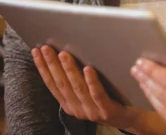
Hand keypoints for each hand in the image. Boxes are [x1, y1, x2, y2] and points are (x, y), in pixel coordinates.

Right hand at [31, 46, 150, 130]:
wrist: (129, 117)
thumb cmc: (108, 98)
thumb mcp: (88, 90)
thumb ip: (77, 78)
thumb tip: (66, 52)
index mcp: (69, 103)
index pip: (52, 84)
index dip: (43, 68)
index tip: (36, 51)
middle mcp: (77, 108)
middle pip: (62, 84)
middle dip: (52, 65)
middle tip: (46, 48)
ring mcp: (91, 111)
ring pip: (78, 88)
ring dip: (69, 70)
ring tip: (63, 54)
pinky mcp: (106, 111)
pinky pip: (97, 94)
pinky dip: (92, 81)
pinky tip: (88, 68)